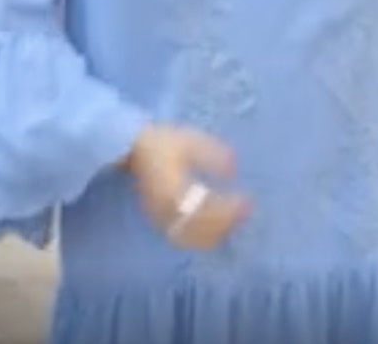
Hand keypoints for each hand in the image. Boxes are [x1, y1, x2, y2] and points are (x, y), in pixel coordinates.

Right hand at [126, 124, 248, 250]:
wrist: (131, 147)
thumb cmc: (162, 142)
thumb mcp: (189, 140)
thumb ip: (211, 153)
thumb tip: (232, 171)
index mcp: (172, 188)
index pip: (206, 208)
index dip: (228, 208)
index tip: (246, 200)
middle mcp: (165, 207)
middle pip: (200, 227)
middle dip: (225, 223)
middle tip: (244, 213)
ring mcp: (160, 215)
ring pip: (191, 235)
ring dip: (214, 233)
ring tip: (232, 222)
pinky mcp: (159, 219)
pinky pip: (182, 236)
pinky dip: (201, 237)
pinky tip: (214, 230)